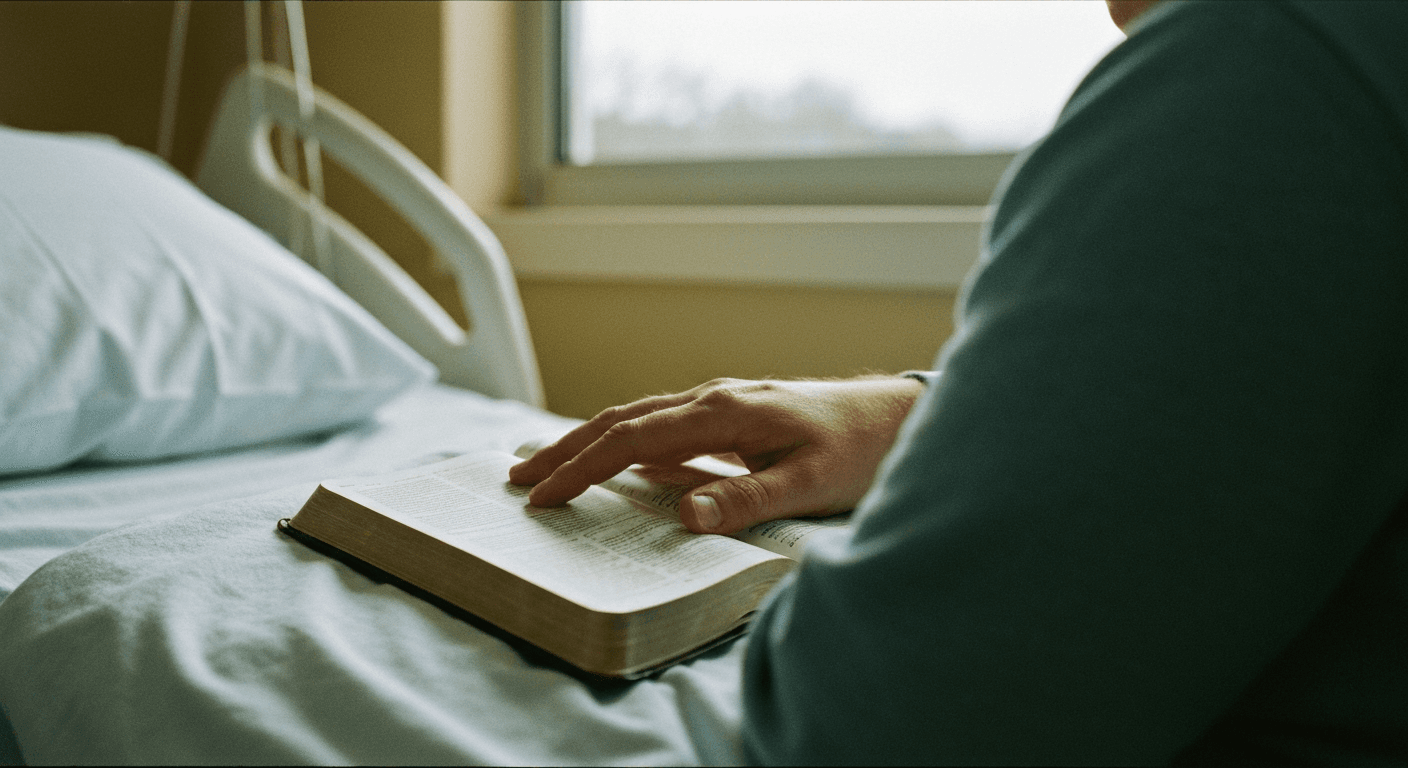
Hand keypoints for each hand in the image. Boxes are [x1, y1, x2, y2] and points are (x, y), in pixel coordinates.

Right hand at [508, 376, 923, 533]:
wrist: (900, 415)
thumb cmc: (863, 449)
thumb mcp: (812, 483)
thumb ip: (749, 499)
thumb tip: (686, 514)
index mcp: (724, 411)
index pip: (632, 439)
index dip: (581, 467)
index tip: (541, 496)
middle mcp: (714, 400)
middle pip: (621, 421)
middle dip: (565, 449)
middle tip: (516, 478)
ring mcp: (721, 405)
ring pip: (638, 420)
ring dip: (589, 443)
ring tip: (547, 468)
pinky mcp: (732, 417)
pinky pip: (664, 429)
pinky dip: (626, 444)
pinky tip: (617, 465)